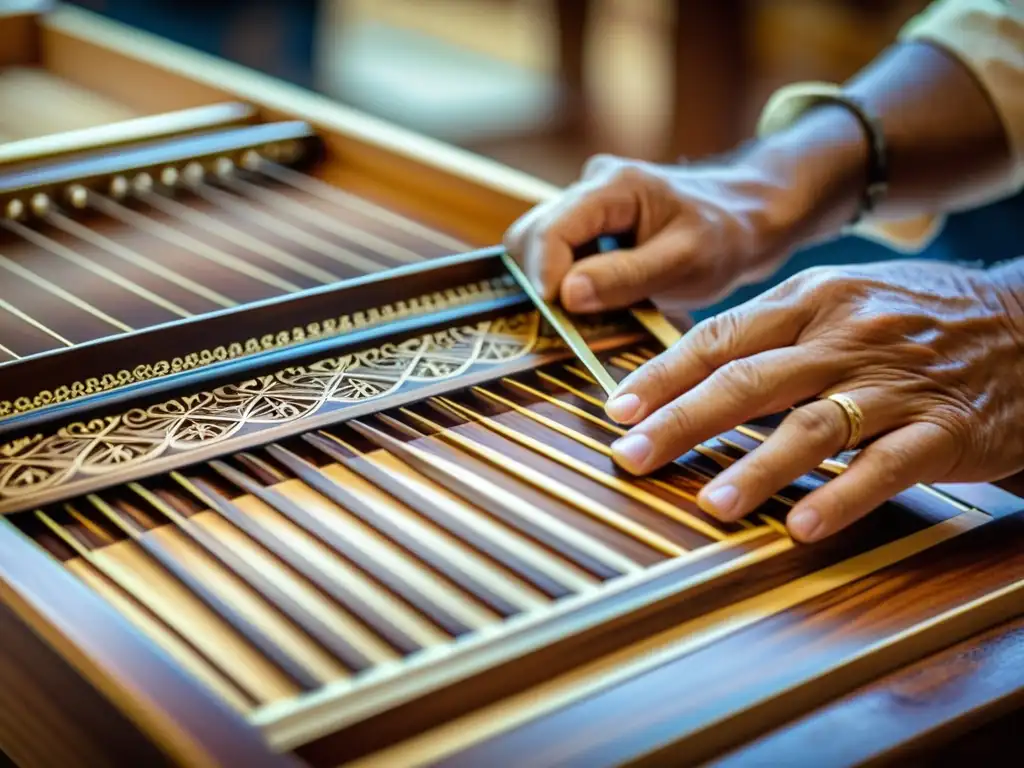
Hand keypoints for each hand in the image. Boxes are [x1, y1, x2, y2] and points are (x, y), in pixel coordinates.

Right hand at [503, 153, 814, 314]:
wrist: (744, 219)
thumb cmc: (725, 237)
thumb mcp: (685, 262)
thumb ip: (625, 276)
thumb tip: (565, 295)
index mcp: (613, 186)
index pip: (550, 230)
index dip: (545, 277)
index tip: (558, 317)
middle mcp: (590, 186)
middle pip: (532, 235)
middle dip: (541, 281)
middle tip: (567, 322)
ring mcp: (585, 204)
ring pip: (538, 247)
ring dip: (552, 284)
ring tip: (585, 315)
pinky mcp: (587, 225)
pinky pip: (557, 255)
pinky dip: (565, 283)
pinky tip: (594, 303)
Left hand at [604, 260, 1023, 541]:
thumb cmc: (915, 317)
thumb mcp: (841, 299)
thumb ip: (772, 330)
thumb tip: (687, 366)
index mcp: (812, 299)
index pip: (721, 337)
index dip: (664, 376)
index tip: (617, 410)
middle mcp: (847, 335)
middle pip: (750, 379)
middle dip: (683, 421)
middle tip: (633, 458)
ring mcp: (896, 382)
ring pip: (814, 425)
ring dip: (756, 467)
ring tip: (710, 503)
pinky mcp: (945, 428)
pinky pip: (887, 465)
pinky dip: (843, 497)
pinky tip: (804, 526)